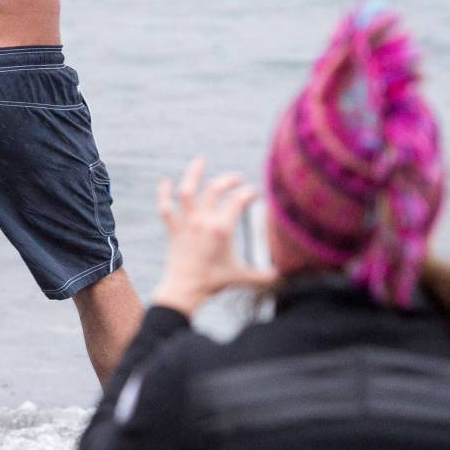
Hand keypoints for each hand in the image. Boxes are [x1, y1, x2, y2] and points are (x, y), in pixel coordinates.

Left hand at [151, 157, 277, 316]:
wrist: (184, 290)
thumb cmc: (214, 282)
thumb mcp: (242, 276)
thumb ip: (265, 275)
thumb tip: (285, 278)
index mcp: (222, 228)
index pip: (238, 201)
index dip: (249, 193)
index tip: (255, 193)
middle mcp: (203, 220)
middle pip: (215, 189)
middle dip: (228, 179)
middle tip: (238, 178)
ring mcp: (186, 222)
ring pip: (187, 190)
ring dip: (193, 173)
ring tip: (200, 160)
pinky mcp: (173, 228)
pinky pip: (166, 206)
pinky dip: (163, 192)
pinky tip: (165, 181)